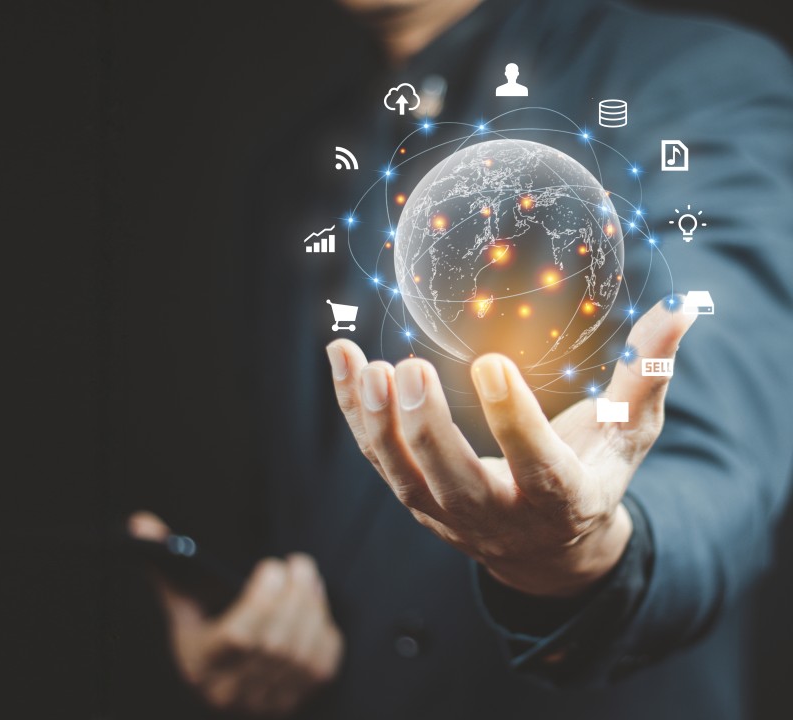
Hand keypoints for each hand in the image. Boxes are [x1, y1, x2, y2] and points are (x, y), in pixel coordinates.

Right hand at [129, 513, 343, 716]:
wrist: (222, 689)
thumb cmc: (201, 635)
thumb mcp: (181, 605)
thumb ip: (166, 566)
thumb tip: (140, 522)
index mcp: (201, 665)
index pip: (239, 638)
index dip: (263, 601)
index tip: (272, 566)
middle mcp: (232, 692)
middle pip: (275, 643)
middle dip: (295, 597)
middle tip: (300, 564)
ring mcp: (266, 702)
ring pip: (302, 654)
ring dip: (313, 609)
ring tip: (309, 578)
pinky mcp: (296, 702)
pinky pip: (323, 666)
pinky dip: (325, 632)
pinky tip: (316, 608)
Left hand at [325, 299, 694, 597]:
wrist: (547, 549)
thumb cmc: (592, 475)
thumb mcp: (629, 436)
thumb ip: (646, 378)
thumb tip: (680, 310)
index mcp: (560, 498)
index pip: (537, 465)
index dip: (513, 420)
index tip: (491, 363)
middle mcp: (497, 514)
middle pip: (454, 479)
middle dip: (428, 428)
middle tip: (411, 368)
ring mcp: (446, 510)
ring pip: (401, 473)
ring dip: (376, 421)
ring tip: (364, 365)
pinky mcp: (414, 494)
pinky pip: (376, 455)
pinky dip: (353, 410)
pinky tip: (341, 358)